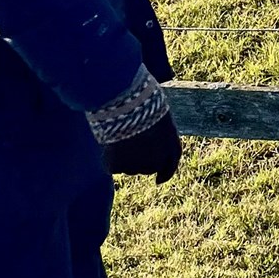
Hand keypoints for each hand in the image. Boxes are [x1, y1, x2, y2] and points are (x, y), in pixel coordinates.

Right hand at [87, 66, 181, 181]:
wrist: (124, 101)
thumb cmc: (140, 97)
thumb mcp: (156, 110)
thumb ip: (156, 126)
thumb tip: (148, 130)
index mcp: (171, 142)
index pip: (172, 162)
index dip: (166, 172)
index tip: (159, 180)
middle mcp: (158, 158)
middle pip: (149, 168)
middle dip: (140, 162)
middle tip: (128, 148)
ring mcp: (137, 164)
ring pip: (129, 167)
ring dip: (124, 157)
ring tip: (116, 133)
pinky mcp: (118, 166)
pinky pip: (111, 165)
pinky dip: (108, 157)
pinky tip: (106, 141)